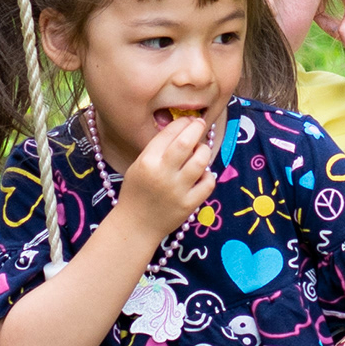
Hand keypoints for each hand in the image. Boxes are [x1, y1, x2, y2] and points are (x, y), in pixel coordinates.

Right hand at [113, 116, 216, 244]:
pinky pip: (208, 183)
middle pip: (186, 143)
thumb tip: (182, 129)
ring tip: (201, 150)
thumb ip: (157, 149)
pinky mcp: (189, 204)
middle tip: (200, 124)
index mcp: (147, 162)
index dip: (182, 123)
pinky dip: (208, 175)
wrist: (136, 225)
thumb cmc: (136, 192)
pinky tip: (203, 174)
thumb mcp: (139, 166)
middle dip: (196, 128)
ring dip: (204, 151)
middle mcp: (162, 174)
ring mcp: (177, 190)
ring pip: (200, 161)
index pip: (169, 133)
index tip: (188, 120)